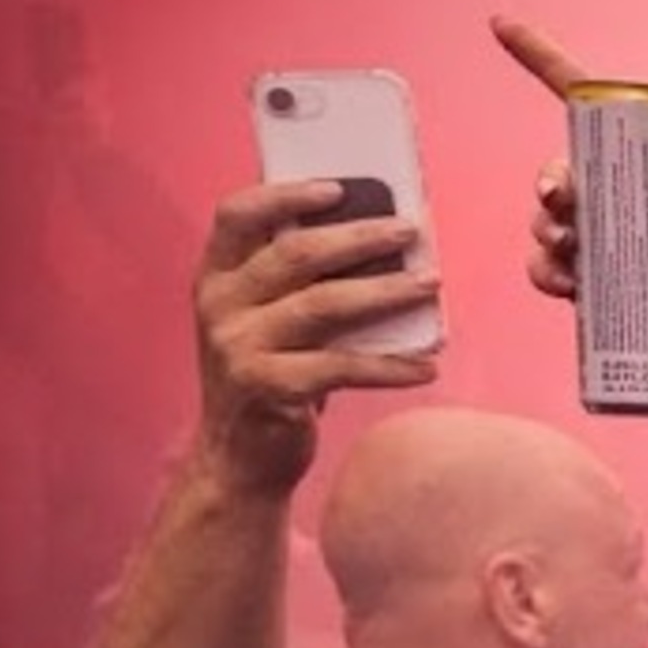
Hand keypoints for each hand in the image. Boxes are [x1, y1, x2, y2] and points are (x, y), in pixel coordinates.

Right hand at [184, 182, 441, 497]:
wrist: (239, 459)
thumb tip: (380, 243)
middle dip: (359, 238)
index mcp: (215, 278)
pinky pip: (343, 367)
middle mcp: (219, 306)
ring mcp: (239, 348)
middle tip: (410, 231)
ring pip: (324, 305)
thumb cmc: (271, 377)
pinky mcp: (269, 389)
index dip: (285, 195)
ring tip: (432, 285)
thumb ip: (301, 284)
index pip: (236, 215)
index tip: (338, 188)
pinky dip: (391, 366)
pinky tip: (427, 366)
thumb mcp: (269, 322)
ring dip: (386, 292)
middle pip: (294, 254)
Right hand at [491, 16, 647, 464]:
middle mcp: (634, 211)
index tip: (502, 27)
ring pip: (552, 223)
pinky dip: (544, 271)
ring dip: (545, 230)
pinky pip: (551, 271)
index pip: (602, 116)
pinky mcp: (601, 296)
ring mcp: (614, 253)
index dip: (549, 66)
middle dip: (551, 180)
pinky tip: (562, 286)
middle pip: (568, 172)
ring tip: (570, 258)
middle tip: (561, 202)